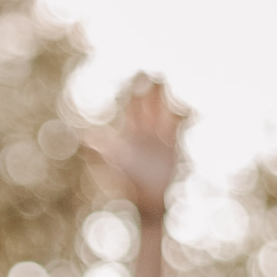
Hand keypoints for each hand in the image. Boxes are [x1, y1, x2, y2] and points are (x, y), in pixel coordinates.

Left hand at [85, 75, 181, 216]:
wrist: (147, 203)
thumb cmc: (126, 186)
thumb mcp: (111, 168)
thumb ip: (100, 151)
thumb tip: (85, 137)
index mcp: (130, 135)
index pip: (134, 108)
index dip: (137, 93)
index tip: (141, 75)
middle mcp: (144, 133)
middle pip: (150, 106)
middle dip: (153, 91)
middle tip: (157, 73)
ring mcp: (159, 139)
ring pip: (164, 114)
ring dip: (168, 101)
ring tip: (173, 86)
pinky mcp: (172, 147)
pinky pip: (177, 128)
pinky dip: (183, 117)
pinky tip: (190, 107)